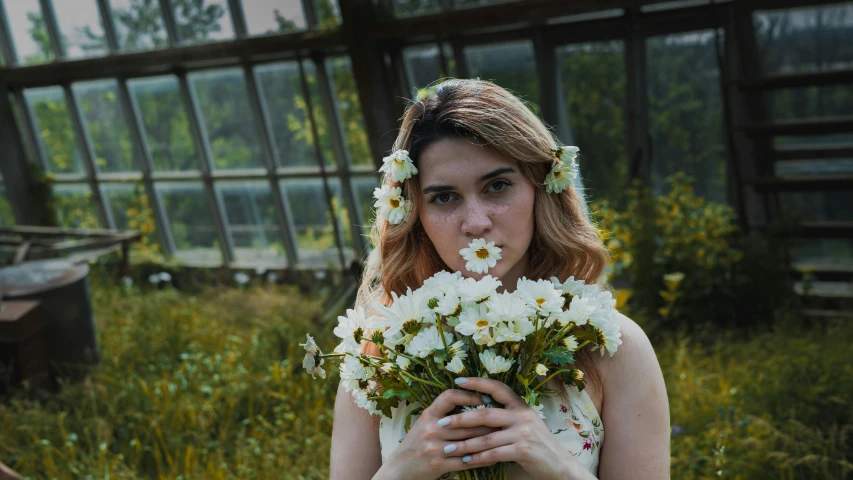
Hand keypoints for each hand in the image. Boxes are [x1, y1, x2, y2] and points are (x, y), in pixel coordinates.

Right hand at [377, 389, 500, 479]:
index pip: (449, 397)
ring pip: (470, 441)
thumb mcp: (424, 423)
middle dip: (488, 420)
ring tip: (504, 436)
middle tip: (504, 418)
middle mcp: (432, 429)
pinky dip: (482, 459)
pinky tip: (494, 457)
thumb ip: (443, 414)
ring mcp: (436, 448)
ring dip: (489, 439)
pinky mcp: (440, 465)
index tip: (483, 397)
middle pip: (466, 421)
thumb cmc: (415, 443)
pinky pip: (467, 461)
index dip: (467, 395)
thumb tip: (471, 404)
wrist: (400, 468)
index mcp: (428, 415)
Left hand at [439, 377, 585, 479]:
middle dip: (460, 419)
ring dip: (464, 444)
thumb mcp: (525, 423)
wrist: (559, 464)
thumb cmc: (538, 444)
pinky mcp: (523, 450)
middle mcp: (522, 415)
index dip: (477, 382)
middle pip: (485, 413)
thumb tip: (478, 410)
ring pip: (486, 437)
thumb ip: (506, 415)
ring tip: (447, 448)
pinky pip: (493, 454)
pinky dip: (477, 458)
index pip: (497, 387)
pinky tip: (465, 461)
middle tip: (441, 423)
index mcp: (521, 405)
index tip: (457, 381)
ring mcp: (523, 432)